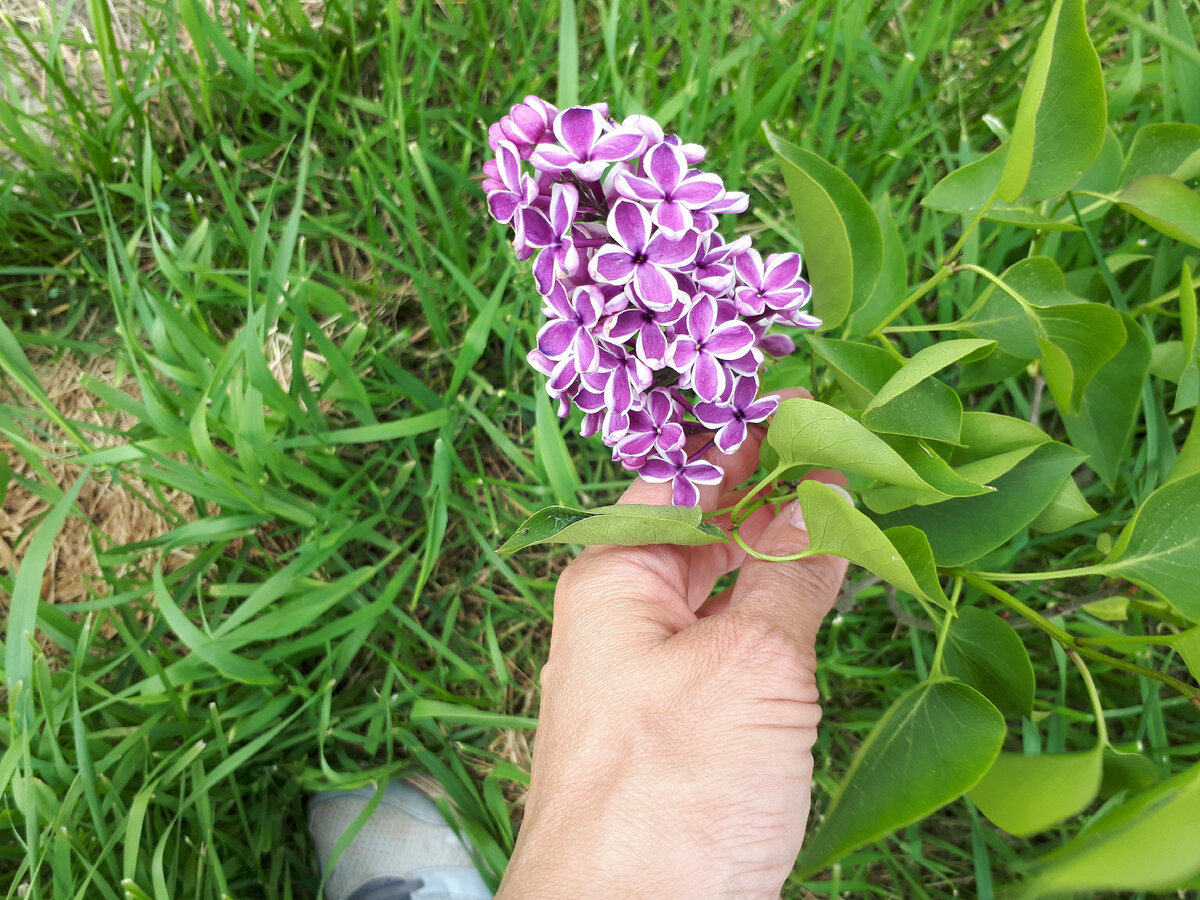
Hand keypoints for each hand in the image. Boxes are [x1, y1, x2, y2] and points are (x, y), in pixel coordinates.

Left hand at [497, 397, 848, 898]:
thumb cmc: (673, 795)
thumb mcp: (750, 668)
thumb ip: (792, 574)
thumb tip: (825, 493)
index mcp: (614, 577)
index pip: (684, 475)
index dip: (746, 435)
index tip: (811, 403)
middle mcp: (623, 616)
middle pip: (703, 526)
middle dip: (771, 488)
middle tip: (850, 450)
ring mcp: (651, 674)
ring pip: (722, 586)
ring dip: (779, 549)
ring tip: (847, 507)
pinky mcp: (682, 728)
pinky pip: (731, 644)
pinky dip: (776, 613)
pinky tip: (815, 597)